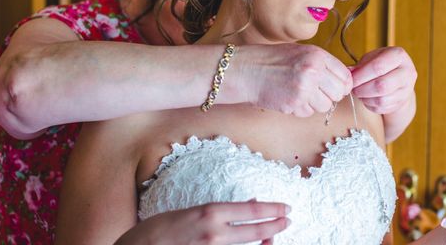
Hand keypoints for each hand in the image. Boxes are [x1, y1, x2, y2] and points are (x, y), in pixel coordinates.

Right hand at [115, 201, 290, 244]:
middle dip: (275, 225)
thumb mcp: (190, 212)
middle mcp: (215, 234)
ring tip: (271, 236)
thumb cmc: (159, 230)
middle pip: (256, 231)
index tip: (285, 208)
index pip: (252, 210)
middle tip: (287, 221)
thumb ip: (218, 212)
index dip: (272, 209)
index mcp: (210, 213)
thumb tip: (247, 204)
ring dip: (264, 242)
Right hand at [236, 44, 352, 116]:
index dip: (342, 85)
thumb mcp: (301, 52)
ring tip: (300, 93)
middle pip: (339, 93)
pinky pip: (309, 112)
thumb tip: (343, 81)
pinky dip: (302, 109)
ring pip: (325, 105)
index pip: (345, 76)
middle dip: (329, 95)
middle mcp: (314, 70)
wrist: (246, 70)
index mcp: (317, 55)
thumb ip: (322, 64)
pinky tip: (290, 98)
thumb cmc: (271, 60)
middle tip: (315, 92)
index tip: (336, 87)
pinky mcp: (295, 103)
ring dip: (315, 103)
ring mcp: (305, 88)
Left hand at [351, 46, 416, 114]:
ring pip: (382, 100)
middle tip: (353, 88)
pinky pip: (382, 108)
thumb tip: (348, 72)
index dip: (361, 75)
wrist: (399, 78)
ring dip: (365, 98)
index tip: (350, 79)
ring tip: (359, 92)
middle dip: (362, 89)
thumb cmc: (382, 65)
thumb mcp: (371, 58)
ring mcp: (407, 89)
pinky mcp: (402, 102)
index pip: (378, 67)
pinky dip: (370, 105)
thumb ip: (360, 65)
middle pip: (381, 85)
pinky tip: (366, 98)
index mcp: (399, 55)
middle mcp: (407, 72)